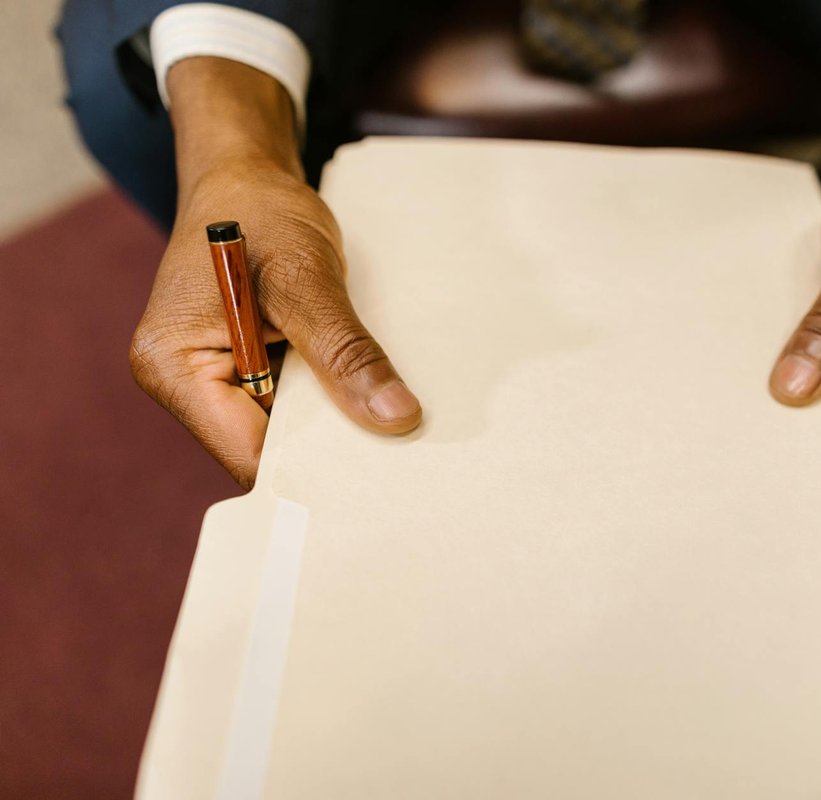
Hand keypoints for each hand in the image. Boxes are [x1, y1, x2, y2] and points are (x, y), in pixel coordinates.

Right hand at [131, 58, 420, 487]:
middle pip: (265, 450)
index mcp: (174, 367)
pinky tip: (365, 390)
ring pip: (283, 429)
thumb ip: (346, 353)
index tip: (376, 476)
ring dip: (331, 421)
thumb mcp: (308, 279)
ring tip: (388, 416)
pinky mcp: (240, 369)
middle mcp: (182, 383)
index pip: (247, 456)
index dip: (310, 470)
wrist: (247, 177)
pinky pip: (289, 403)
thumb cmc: (262, 212)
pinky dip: (327, 398)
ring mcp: (210, 378)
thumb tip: (395, 417)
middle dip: (327, 449)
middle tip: (398, 448)